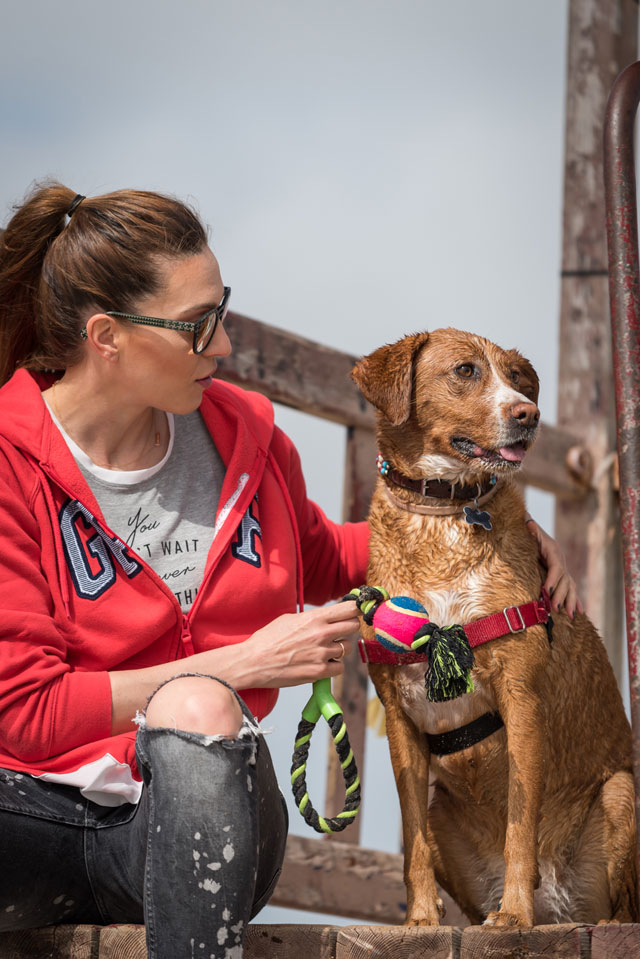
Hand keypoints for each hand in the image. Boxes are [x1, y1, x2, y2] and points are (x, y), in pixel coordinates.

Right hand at [242, 600, 359, 687]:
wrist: (254, 662)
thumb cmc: (268, 639)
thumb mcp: (289, 619)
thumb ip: (312, 618)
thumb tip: (328, 617)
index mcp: (315, 618)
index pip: (349, 608)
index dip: (356, 609)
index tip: (356, 611)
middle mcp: (322, 634)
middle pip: (354, 626)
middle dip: (349, 628)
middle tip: (340, 631)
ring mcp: (322, 654)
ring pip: (348, 648)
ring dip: (340, 649)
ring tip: (323, 650)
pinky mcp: (319, 672)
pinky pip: (339, 667)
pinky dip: (333, 666)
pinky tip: (321, 663)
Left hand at [525, 516, 583, 617]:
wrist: (530, 530)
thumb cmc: (527, 531)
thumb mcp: (528, 529)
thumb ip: (529, 528)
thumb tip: (528, 522)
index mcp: (553, 550)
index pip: (556, 567)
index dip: (552, 579)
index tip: (546, 591)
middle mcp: (560, 560)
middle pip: (564, 580)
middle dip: (560, 595)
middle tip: (555, 608)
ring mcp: (562, 568)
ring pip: (570, 586)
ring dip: (570, 601)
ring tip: (570, 615)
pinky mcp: (560, 575)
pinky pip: (570, 589)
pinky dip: (575, 600)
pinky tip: (578, 612)